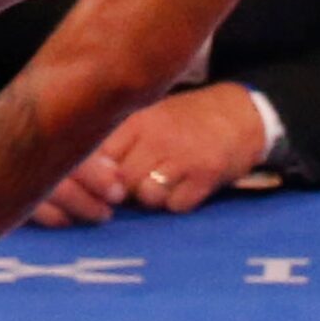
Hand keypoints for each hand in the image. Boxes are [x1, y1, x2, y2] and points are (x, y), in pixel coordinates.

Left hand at [28, 85, 270, 225]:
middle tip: (138, 182)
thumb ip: (115, 143)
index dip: (95, 177)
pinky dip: (178, 203)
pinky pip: (176, 205)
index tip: (100, 184)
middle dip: (123, 192)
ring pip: (146, 196)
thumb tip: (79, 177)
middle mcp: (156, 136)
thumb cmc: (183, 122)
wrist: (240, 115)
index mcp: (135, 120)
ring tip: (164, 182)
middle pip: (119, 183)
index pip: (97, 157)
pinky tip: (185, 186)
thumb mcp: (146, 119)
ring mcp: (181, 156)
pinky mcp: (205, 175)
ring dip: (151, 198)